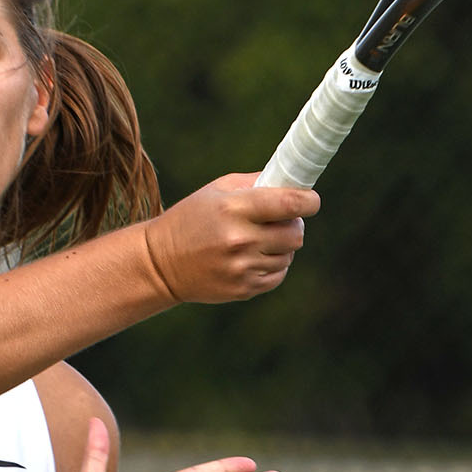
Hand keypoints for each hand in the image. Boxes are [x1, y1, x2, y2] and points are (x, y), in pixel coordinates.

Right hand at [140, 174, 314, 303]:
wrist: (160, 262)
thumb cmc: (190, 218)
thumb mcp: (215, 191)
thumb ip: (255, 183)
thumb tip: (293, 182)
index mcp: (233, 209)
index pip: (289, 203)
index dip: (308, 201)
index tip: (311, 200)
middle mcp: (239, 239)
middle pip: (295, 234)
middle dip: (293, 225)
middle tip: (279, 221)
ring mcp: (242, 267)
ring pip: (289, 255)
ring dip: (280, 246)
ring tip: (256, 240)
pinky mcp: (243, 288)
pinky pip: (278, 275)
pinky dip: (272, 265)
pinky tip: (251, 257)